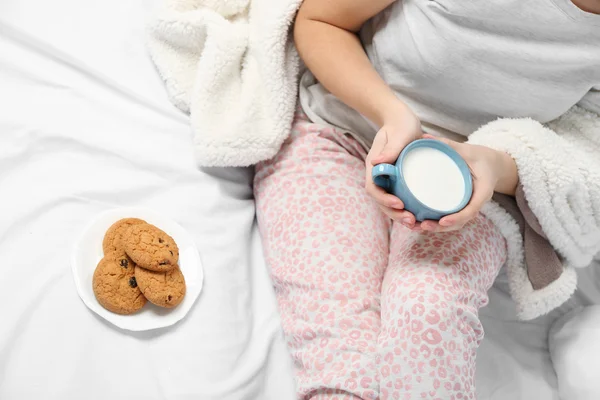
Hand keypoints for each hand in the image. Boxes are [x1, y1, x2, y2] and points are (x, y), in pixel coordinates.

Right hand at [365, 104, 422, 224]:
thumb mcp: (398, 134)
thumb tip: (377, 162)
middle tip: (412, 220)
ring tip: (416, 224)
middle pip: (381, 201)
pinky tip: (419, 217)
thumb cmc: (400, 124)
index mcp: (374, 165)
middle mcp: (379, 175)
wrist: (401, 120)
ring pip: (389, 203)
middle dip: (394, 214)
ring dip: (400, 216)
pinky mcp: (398, 181)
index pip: (373, 188)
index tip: (399, 204)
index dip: (384, 199)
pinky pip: (399, 198)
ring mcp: (388, 179)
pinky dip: (407, 210)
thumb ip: (389, 148)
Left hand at [415, 134, 518, 231]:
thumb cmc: (481, 157)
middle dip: (441, 227)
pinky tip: (421, 224)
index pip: (471, 209)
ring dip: (437, 228)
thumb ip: (447, 144)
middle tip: (423, 225)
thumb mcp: (468, 150)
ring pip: (454, 224)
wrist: (494, 165)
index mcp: (483, 191)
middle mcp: (476, 202)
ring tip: (418, 227)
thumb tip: (424, 137)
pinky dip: (438, 224)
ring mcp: (469, 206)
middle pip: (459, 222)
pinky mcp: (462, 207)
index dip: (457, 218)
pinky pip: (452, 219)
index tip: (443, 221)